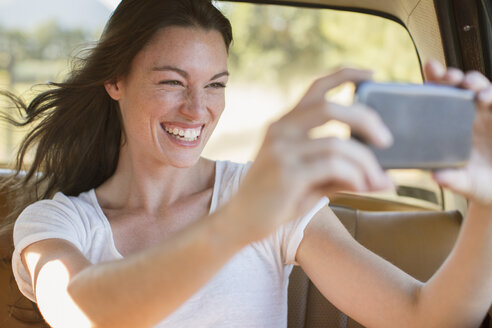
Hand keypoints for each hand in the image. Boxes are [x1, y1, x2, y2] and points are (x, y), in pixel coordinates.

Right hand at [228, 68, 393, 241]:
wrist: (240, 222)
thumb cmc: (276, 200)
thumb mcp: (309, 179)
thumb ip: (342, 171)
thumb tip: (385, 179)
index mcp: (284, 124)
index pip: (316, 88)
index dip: (345, 75)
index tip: (371, 75)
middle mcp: (280, 130)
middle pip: (331, 108)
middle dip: (366, 120)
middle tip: (386, 140)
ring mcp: (281, 151)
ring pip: (337, 144)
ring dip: (365, 163)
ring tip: (376, 180)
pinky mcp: (286, 173)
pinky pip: (333, 166)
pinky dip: (355, 175)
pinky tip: (360, 186)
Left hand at [426, 61, 491, 204]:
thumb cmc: (480, 184)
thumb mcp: (465, 183)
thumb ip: (451, 179)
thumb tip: (436, 175)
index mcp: (453, 124)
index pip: (441, 97)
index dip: (436, 80)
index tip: (430, 69)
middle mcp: (471, 115)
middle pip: (462, 87)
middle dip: (456, 77)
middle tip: (450, 77)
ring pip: (485, 90)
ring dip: (478, 85)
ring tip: (475, 93)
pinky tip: (487, 97)